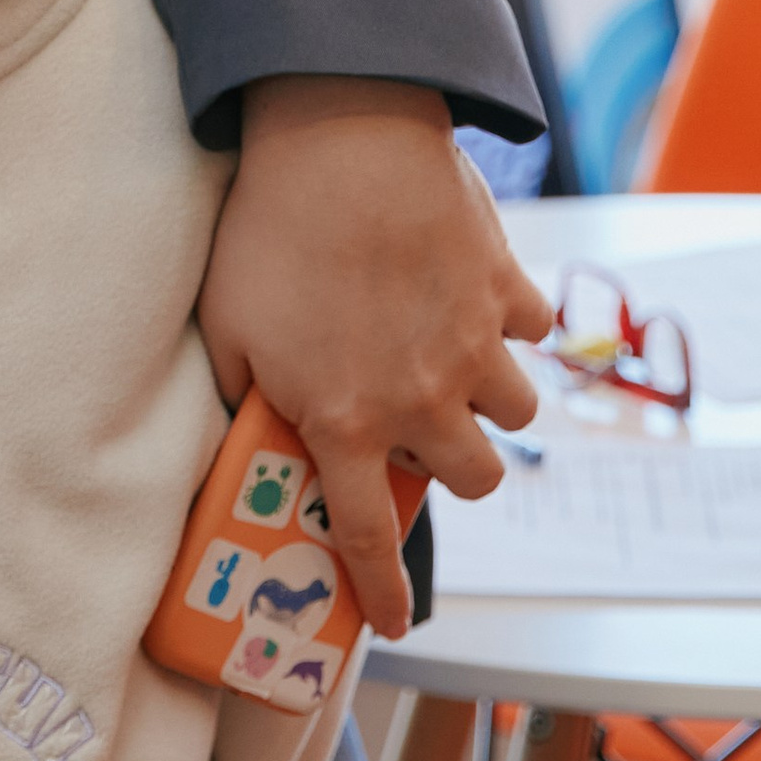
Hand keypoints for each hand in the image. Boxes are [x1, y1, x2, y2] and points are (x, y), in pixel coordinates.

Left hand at [199, 76, 552, 638]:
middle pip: (474, 480)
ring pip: (516, 411)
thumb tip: (252, 420)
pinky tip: (475, 290)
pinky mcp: (504, 286)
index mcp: (345, 421)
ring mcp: (472, 344)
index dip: (383, 591)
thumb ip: (243, 389)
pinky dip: (513, 317)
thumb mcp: (227, 323)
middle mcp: (421, 399)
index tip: (394, 623)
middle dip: (457, 468)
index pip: (370, 536)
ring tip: (455, 359)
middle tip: (426, 431)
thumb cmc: (269, 228)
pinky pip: (532, 325)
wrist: (340, 136)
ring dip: (490, 397)